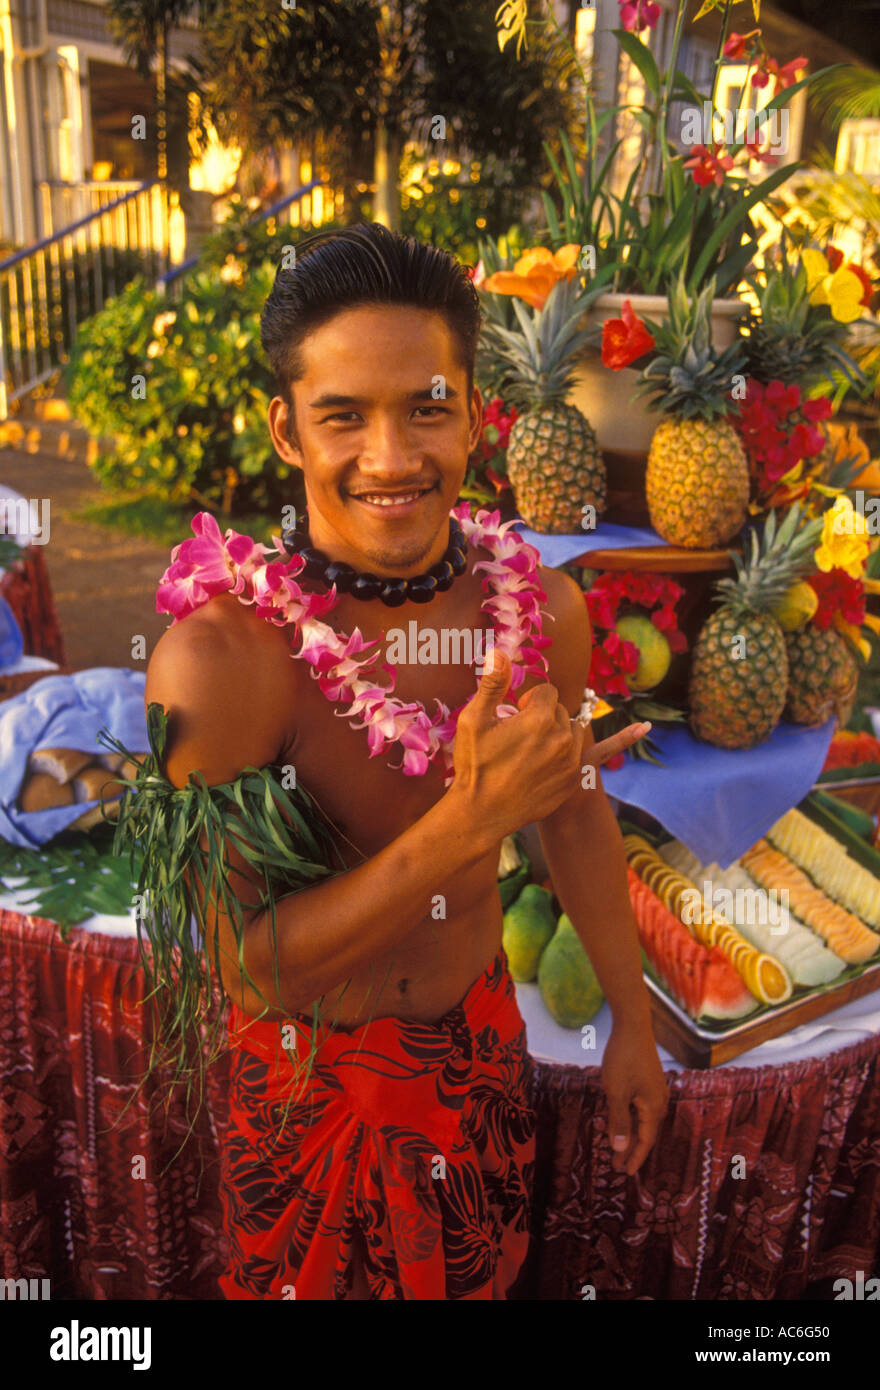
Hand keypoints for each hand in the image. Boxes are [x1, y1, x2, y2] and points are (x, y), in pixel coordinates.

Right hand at [452, 650, 649, 839]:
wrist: (484, 812)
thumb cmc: (476, 765)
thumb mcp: (475, 720)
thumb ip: (492, 684)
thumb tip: (500, 652)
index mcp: (539, 719)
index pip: (546, 693)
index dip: (528, 701)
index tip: (513, 714)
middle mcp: (562, 736)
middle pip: (559, 711)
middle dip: (541, 717)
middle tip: (516, 737)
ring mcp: (572, 758)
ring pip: (571, 729)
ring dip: (557, 732)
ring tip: (532, 750)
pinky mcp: (576, 776)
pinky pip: (604, 751)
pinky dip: (624, 739)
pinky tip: (643, 729)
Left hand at [600, 1018, 667, 1176]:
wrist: (632, 1025)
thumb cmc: (623, 1058)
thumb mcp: (616, 1092)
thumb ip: (618, 1121)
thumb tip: (620, 1148)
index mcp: (653, 1107)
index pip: (644, 1141)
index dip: (634, 1158)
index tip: (624, 1173)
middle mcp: (658, 1101)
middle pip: (644, 1132)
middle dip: (630, 1149)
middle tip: (616, 1165)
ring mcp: (654, 1090)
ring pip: (641, 1119)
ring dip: (629, 1133)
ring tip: (616, 1147)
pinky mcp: (648, 1081)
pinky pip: (640, 1107)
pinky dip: (629, 1117)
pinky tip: (618, 1119)